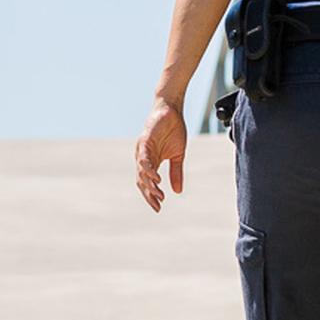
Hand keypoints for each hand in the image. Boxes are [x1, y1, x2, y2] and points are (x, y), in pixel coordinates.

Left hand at [135, 98, 186, 212]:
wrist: (172, 111)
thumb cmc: (173, 131)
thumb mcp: (177, 155)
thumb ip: (176, 172)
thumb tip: (177, 191)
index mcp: (151, 162)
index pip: (148, 183)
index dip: (151, 196)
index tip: (158, 208)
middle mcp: (144, 158)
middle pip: (142, 181)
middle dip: (149, 194)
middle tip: (157, 205)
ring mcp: (142, 150)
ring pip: (142, 172)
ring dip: (150, 184)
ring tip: (158, 194)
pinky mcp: (144, 142)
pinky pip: (144, 159)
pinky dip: (148, 169)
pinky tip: (156, 178)